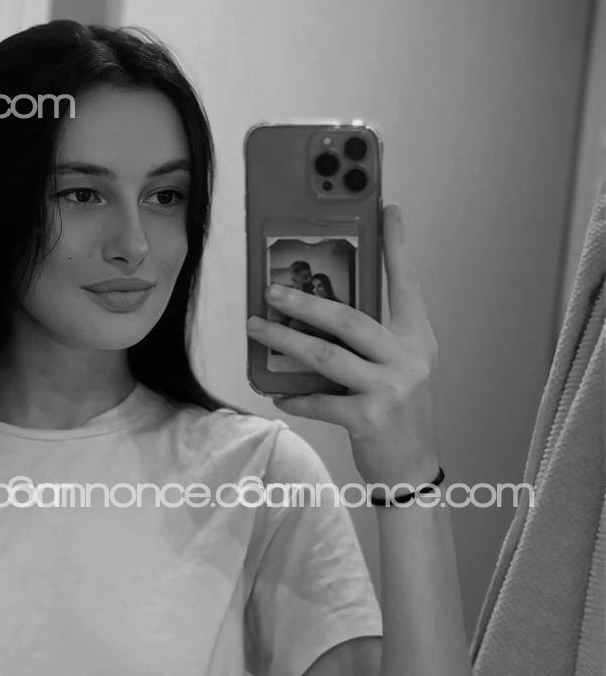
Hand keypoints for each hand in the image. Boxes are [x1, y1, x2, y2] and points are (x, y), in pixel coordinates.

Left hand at [246, 204, 440, 485]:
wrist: (411, 467)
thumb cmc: (398, 409)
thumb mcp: (398, 365)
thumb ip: (373, 337)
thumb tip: (321, 307)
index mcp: (416, 337)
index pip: (407, 282)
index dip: (397, 245)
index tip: (388, 209)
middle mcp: (407, 357)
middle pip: (350, 318)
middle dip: (305, 302)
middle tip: (271, 290)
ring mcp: (390, 388)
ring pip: (328, 356)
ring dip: (286, 341)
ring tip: (258, 328)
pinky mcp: (370, 419)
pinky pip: (321, 401)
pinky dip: (296, 397)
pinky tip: (277, 393)